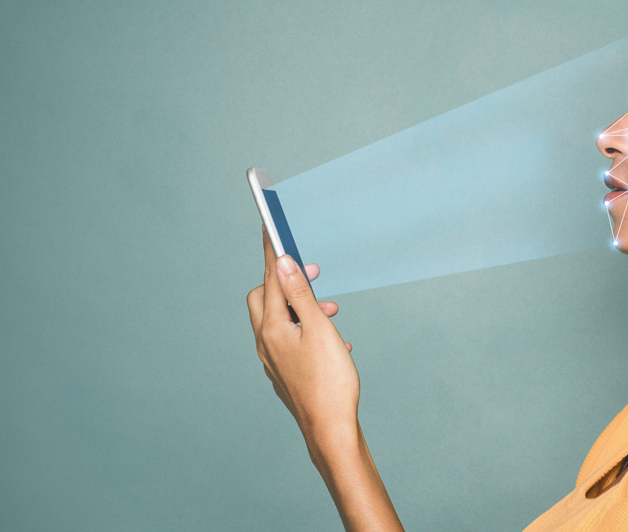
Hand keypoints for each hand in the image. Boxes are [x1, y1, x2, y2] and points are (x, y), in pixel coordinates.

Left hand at [247, 227, 359, 436]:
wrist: (330, 430)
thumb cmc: (329, 382)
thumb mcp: (319, 329)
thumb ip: (300, 294)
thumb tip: (282, 263)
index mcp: (272, 328)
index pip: (269, 279)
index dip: (273, 253)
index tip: (271, 228)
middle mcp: (266, 343)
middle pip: (264, 299)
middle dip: (286, 282)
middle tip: (313, 274)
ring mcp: (273, 360)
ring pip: (279, 321)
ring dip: (301, 308)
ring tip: (330, 311)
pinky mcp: (284, 374)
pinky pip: (288, 341)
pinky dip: (306, 330)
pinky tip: (332, 341)